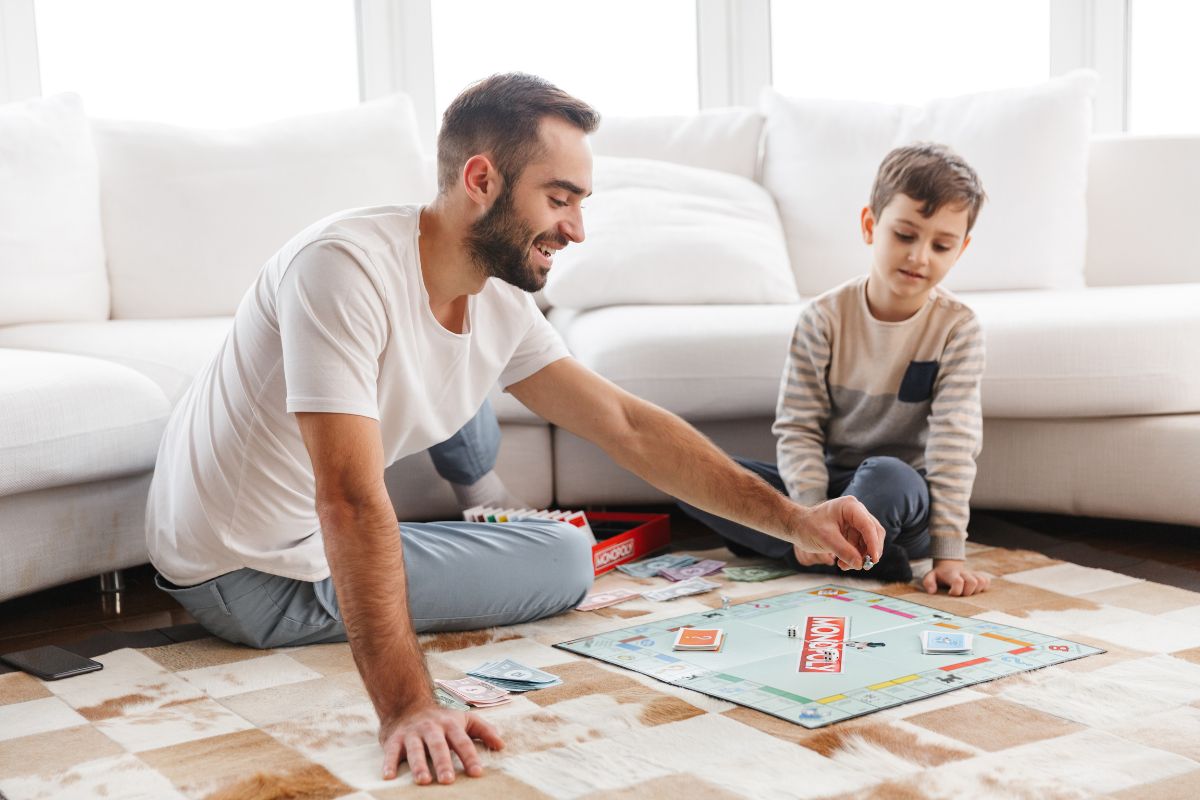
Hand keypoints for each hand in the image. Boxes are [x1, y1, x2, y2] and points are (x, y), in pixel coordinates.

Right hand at [379, 702, 504, 783]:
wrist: (407, 703)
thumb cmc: (441, 718)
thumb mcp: (464, 719)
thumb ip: (484, 730)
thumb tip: (501, 745)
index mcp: (449, 724)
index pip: (462, 741)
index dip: (470, 757)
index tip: (477, 773)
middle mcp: (431, 728)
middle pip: (438, 746)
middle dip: (443, 763)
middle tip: (448, 780)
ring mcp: (412, 733)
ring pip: (415, 749)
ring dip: (418, 765)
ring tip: (423, 781)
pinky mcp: (394, 739)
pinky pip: (390, 752)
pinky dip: (388, 763)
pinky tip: (389, 776)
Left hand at [792, 496, 884, 569]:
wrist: (797, 527)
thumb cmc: (808, 527)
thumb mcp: (825, 539)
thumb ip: (843, 550)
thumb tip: (859, 564)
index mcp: (850, 506)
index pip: (868, 525)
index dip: (873, 543)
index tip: (874, 560)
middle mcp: (856, 511)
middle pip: (873, 533)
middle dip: (869, 551)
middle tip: (863, 566)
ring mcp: (856, 521)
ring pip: (869, 541)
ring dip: (861, 556)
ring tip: (844, 565)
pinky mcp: (853, 531)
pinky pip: (861, 546)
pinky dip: (855, 556)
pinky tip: (843, 563)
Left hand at [921, 560, 990, 596]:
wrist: (948, 565)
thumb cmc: (939, 575)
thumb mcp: (930, 577)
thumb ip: (928, 583)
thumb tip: (932, 591)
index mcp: (952, 574)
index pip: (958, 582)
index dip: (956, 591)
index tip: (950, 594)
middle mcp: (964, 573)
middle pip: (973, 582)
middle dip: (967, 592)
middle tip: (960, 594)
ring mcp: (973, 574)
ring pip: (982, 581)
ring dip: (976, 590)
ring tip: (966, 591)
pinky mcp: (979, 576)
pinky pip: (987, 581)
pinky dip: (983, 587)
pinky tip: (974, 589)